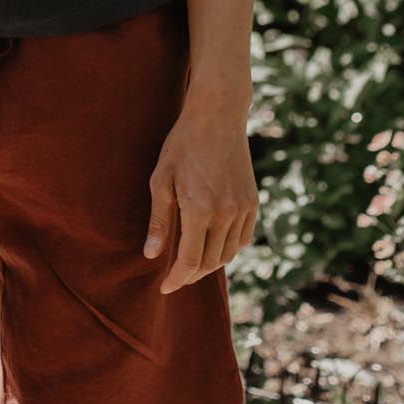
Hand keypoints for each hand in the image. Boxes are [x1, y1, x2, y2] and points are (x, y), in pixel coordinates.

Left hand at [143, 99, 257, 295]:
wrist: (218, 115)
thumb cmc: (183, 144)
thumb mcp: (161, 180)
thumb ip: (159, 221)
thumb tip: (151, 255)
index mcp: (200, 210)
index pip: (190, 261)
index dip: (176, 279)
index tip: (165, 287)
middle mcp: (226, 214)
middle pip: (210, 262)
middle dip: (191, 275)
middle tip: (174, 278)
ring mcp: (243, 208)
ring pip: (228, 253)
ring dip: (209, 265)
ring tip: (191, 266)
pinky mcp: (252, 202)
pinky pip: (243, 238)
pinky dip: (228, 250)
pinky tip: (214, 249)